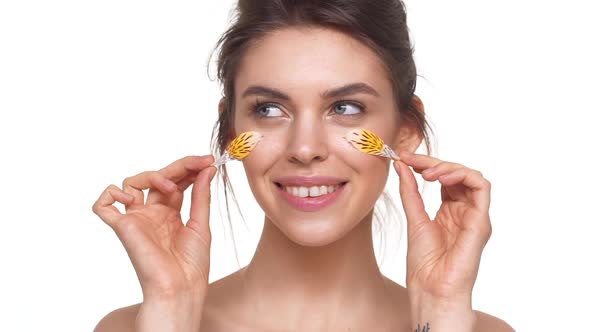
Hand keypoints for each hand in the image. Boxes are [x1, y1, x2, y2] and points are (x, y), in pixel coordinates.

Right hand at [92, 155, 216, 299]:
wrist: (181, 288)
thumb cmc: (192, 264)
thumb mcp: (201, 223)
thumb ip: (201, 195)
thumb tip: (207, 169)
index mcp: (170, 213)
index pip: (175, 182)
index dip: (189, 169)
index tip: (208, 161)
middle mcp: (152, 213)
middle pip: (158, 178)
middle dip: (179, 166)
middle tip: (201, 161)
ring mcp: (137, 219)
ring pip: (132, 183)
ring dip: (153, 176)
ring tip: (172, 186)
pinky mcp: (123, 227)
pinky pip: (103, 206)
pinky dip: (111, 194)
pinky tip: (130, 197)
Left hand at [393, 151, 491, 301]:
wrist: (430, 289)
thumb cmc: (424, 264)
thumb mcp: (413, 219)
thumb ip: (410, 192)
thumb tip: (402, 166)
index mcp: (449, 212)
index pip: (443, 178)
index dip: (425, 164)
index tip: (404, 158)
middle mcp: (465, 212)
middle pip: (457, 175)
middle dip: (434, 162)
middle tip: (412, 161)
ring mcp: (474, 216)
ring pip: (472, 177)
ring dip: (449, 167)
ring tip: (428, 173)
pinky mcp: (481, 222)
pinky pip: (482, 188)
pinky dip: (463, 176)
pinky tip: (441, 179)